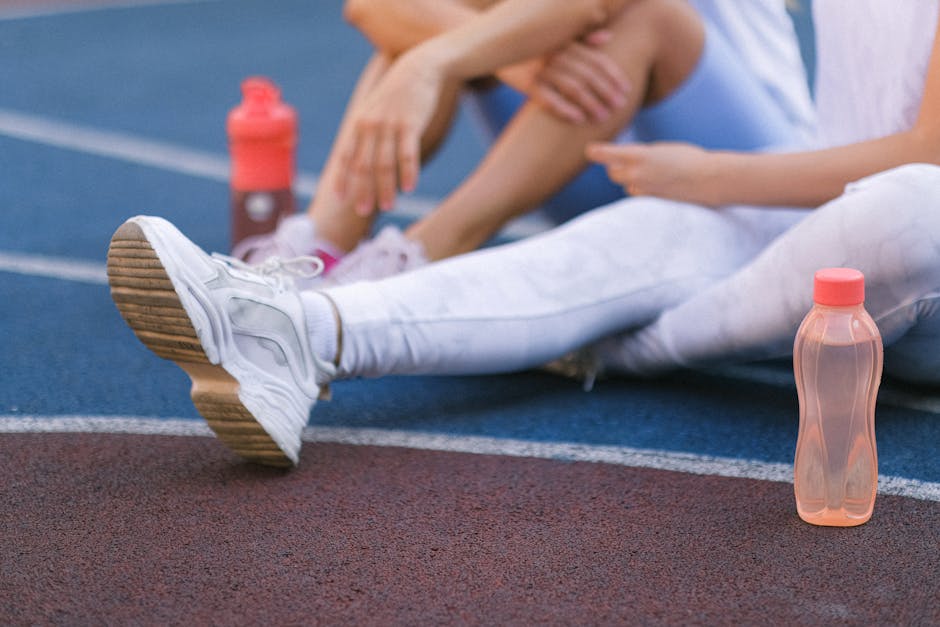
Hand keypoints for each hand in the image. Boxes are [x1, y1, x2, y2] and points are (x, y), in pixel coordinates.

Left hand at [334, 52, 441, 215]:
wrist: (419, 68)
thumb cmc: (397, 95)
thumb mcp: (374, 110)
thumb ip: (367, 133)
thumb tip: (363, 160)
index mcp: (358, 125)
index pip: (346, 157)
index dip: (343, 179)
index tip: (341, 199)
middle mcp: (369, 126)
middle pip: (363, 166)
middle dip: (362, 191)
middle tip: (363, 212)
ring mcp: (389, 125)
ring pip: (384, 164)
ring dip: (385, 188)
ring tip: (388, 206)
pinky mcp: (410, 124)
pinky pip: (407, 154)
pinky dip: (408, 172)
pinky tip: (410, 188)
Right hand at [498, 29, 630, 124]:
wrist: (491, 47)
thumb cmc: (529, 44)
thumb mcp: (554, 36)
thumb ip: (580, 36)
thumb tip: (607, 36)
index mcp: (566, 42)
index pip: (596, 58)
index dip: (613, 75)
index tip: (627, 90)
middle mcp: (555, 53)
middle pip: (588, 74)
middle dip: (606, 92)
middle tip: (619, 107)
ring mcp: (540, 68)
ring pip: (572, 87)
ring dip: (590, 103)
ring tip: (602, 117)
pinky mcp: (526, 83)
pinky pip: (548, 98)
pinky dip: (564, 109)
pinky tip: (577, 119)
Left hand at [586, 141, 717, 204]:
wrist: (708, 179)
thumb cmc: (688, 158)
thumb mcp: (661, 150)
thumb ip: (641, 154)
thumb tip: (626, 160)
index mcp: (639, 155)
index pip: (608, 154)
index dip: (597, 152)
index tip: (590, 150)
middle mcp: (636, 173)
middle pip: (613, 172)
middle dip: (618, 166)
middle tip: (633, 161)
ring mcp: (642, 189)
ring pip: (625, 184)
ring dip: (630, 178)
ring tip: (652, 172)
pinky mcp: (648, 200)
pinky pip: (636, 193)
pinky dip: (641, 188)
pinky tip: (657, 184)